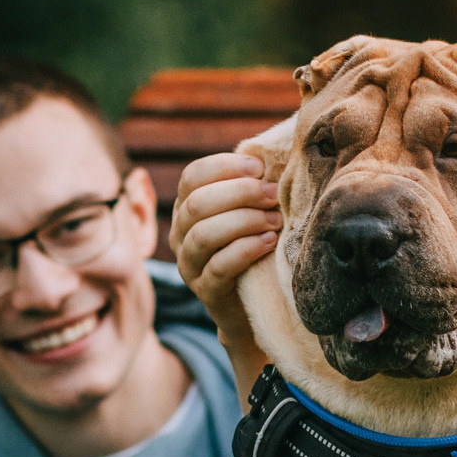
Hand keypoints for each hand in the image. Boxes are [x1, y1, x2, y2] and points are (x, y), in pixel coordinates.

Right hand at [172, 152, 279, 381]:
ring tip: (276, 220)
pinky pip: (219, 267)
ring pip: (205, 234)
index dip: (225, 166)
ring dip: (245, 221)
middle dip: (241, 193)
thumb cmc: (255, 244)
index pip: (193, 176)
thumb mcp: (250, 210)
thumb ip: (253, 183)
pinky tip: (269, 241)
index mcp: (187, 207)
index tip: (259, 167)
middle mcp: (180, 234)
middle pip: (198, 203)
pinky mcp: (205, 291)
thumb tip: (273, 151)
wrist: (252, 305)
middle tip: (274, 194)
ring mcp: (189, 265)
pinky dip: (246, 250)